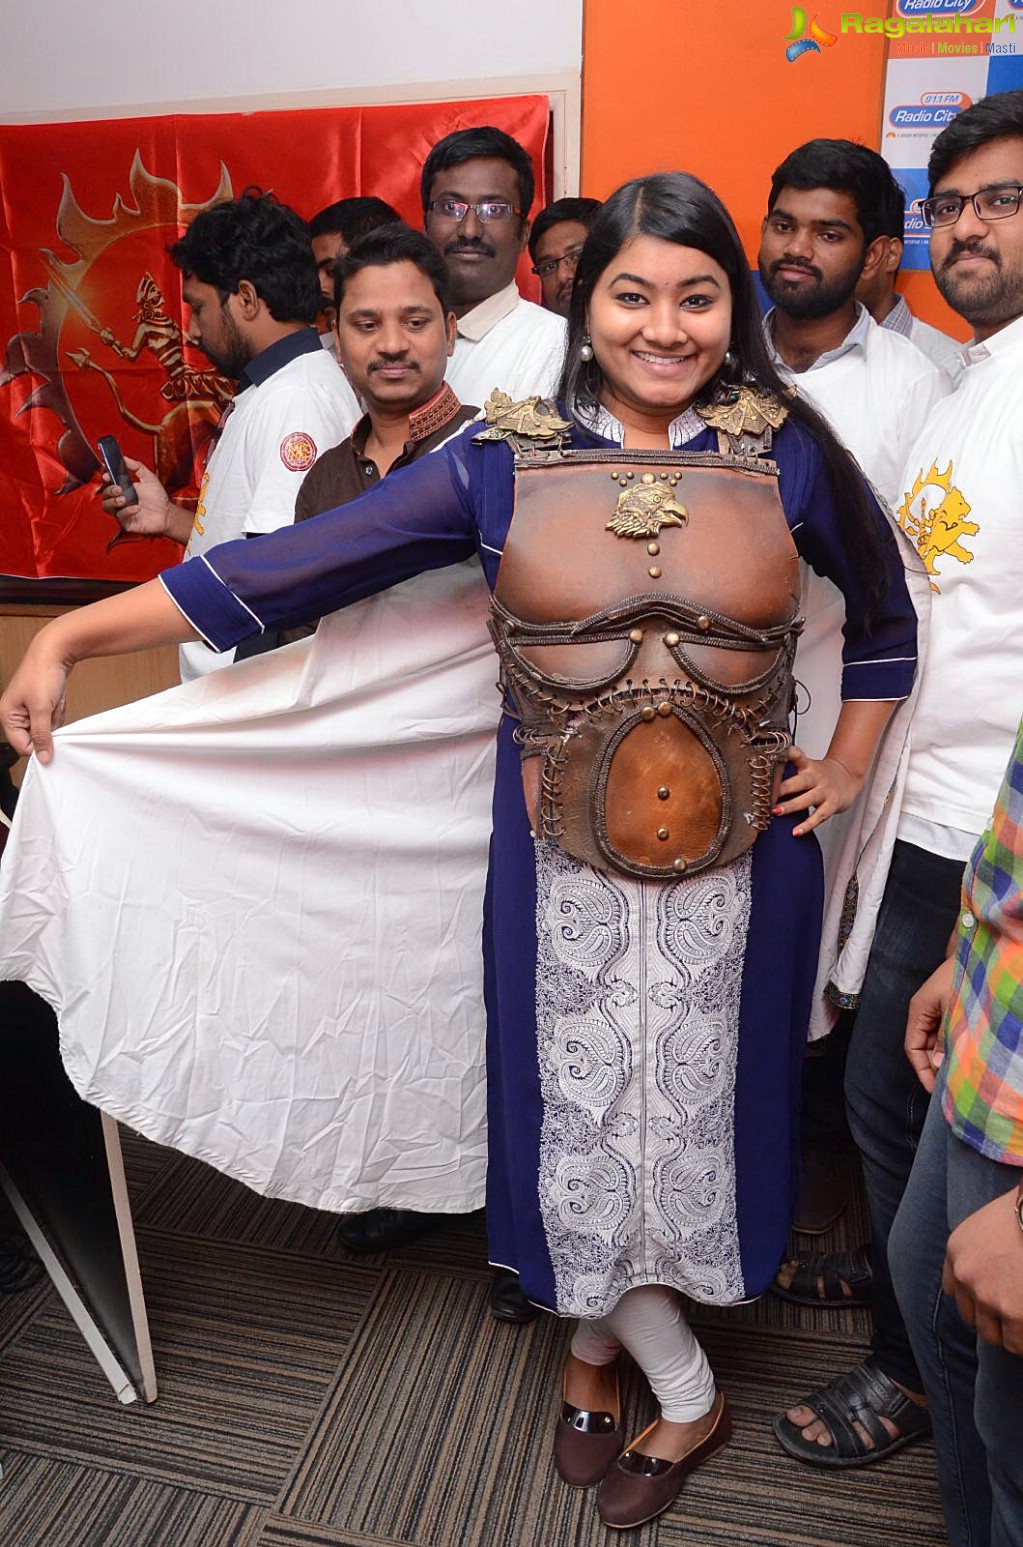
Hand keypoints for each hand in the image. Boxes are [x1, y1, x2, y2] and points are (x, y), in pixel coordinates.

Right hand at [0, 636, 71, 764]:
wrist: (55, 651)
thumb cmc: (42, 674)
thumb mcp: (42, 709)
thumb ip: (42, 735)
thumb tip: (43, 758)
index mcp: (7, 715)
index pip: (22, 746)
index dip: (39, 744)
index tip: (52, 736)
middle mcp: (15, 713)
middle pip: (36, 737)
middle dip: (49, 725)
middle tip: (50, 709)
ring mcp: (28, 708)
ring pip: (47, 727)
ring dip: (55, 715)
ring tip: (53, 700)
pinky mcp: (40, 703)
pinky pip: (53, 717)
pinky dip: (58, 709)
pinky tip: (57, 697)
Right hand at [97, 458, 173, 536]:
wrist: (167, 513)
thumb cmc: (158, 498)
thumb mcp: (149, 478)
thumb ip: (137, 467)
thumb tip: (125, 458)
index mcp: (123, 488)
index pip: (108, 482)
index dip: (105, 477)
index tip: (107, 474)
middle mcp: (120, 499)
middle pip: (104, 494)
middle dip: (109, 490)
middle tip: (118, 488)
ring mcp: (121, 510)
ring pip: (106, 506)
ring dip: (113, 501)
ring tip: (124, 499)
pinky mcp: (125, 522)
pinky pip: (120, 517)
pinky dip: (127, 511)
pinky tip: (137, 508)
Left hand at [775, 746, 861, 835]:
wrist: (848, 778)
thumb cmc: (821, 775)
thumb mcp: (807, 766)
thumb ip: (788, 768)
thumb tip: (762, 774)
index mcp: (808, 766)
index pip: (798, 756)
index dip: (789, 753)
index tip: (777, 753)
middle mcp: (816, 777)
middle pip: (800, 781)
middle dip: (783, 788)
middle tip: (767, 794)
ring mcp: (824, 792)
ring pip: (807, 799)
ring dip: (791, 805)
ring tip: (776, 811)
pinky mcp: (831, 805)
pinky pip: (819, 816)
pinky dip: (807, 825)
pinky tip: (796, 832)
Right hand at [905, 957, 952, 1092]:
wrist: (976, 954)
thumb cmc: (961, 976)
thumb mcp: (952, 1009)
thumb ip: (944, 1037)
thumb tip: (937, 1064)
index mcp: (918, 1011)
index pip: (912, 1047)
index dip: (921, 1069)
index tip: (933, 1088)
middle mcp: (925, 1013)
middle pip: (923, 1047)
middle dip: (933, 1067)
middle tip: (947, 1087)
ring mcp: (938, 1012)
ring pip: (936, 1042)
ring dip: (944, 1057)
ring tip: (956, 1075)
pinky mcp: (950, 1010)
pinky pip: (947, 1034)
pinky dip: (952, 1047)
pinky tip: (962, 1057)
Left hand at [944, 1187, 1022, 1353]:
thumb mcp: (991, 1226)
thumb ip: (983, 1252)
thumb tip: (996, 1277)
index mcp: (957, 1250)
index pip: (955, 1290)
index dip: (976, 1299)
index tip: (995, 1301)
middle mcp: (966, 1275)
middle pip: (972, 1317)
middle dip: (993, 1319)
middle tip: (1015, 1313)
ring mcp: (988, 1296)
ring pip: (993, 1335)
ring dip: (1010, 1332)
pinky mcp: (1014, 1313)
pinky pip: (1016, 1344)